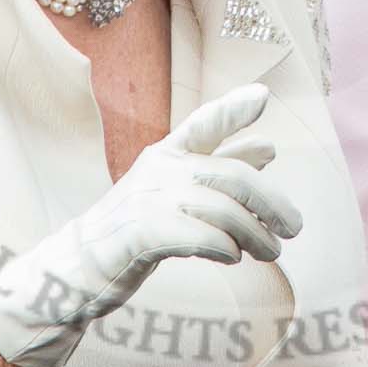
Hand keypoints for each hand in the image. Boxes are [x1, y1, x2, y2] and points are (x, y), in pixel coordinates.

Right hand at [0, 82, 301, 366]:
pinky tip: (232, 256)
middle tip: (294, 226)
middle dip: (269, 200)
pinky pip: (197, 235)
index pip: (203, 124)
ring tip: (270, 251)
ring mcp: (147, 200)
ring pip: (220, 209)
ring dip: (253, 233)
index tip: (263, 97)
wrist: (73, 269)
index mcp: (165, 155)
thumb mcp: (174, 193)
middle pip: (229, 176)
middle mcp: (158, 170)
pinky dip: (222, 246)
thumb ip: (217, 169)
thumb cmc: (131, 230)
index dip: (233, 109)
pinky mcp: (141, 233)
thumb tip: (266, 148)